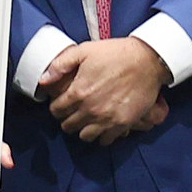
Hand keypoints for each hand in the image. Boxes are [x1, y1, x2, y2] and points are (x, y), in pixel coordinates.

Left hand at [41, 36, 168, 142]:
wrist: (147, 60)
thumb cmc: (116, 54)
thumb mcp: (84, 51)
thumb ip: (60, 65)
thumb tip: (44, 79)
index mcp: (78, 92)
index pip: (56, 111)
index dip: (57, 107)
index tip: (62, 103)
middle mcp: (90, 109)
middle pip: (68, 126)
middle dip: (68, 119)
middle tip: (74, 112)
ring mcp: (107, 119)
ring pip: (84, 137)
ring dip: (83, 129)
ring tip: (87, 120)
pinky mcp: (122, 124)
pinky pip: (106, 140)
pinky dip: (102, 136)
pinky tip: (103, 126)